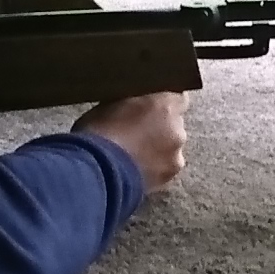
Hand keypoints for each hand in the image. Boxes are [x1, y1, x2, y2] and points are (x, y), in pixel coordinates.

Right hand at [74, 92, 188, 194]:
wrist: (97, 170)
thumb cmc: (99, 131)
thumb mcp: (111, 101)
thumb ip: (134, 99)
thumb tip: (137, 100)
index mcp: (166, 105)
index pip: (178, 96)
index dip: (163, 101)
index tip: (150, 106)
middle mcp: (177, 129)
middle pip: (175, 124)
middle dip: (160, 126)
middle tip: (136, 132)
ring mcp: (175, 156)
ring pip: (171, 147)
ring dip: (158, 148)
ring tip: (133, 154)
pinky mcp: (168, 177)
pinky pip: (164, 167)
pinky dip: (154, 167)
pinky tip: (135, 168)